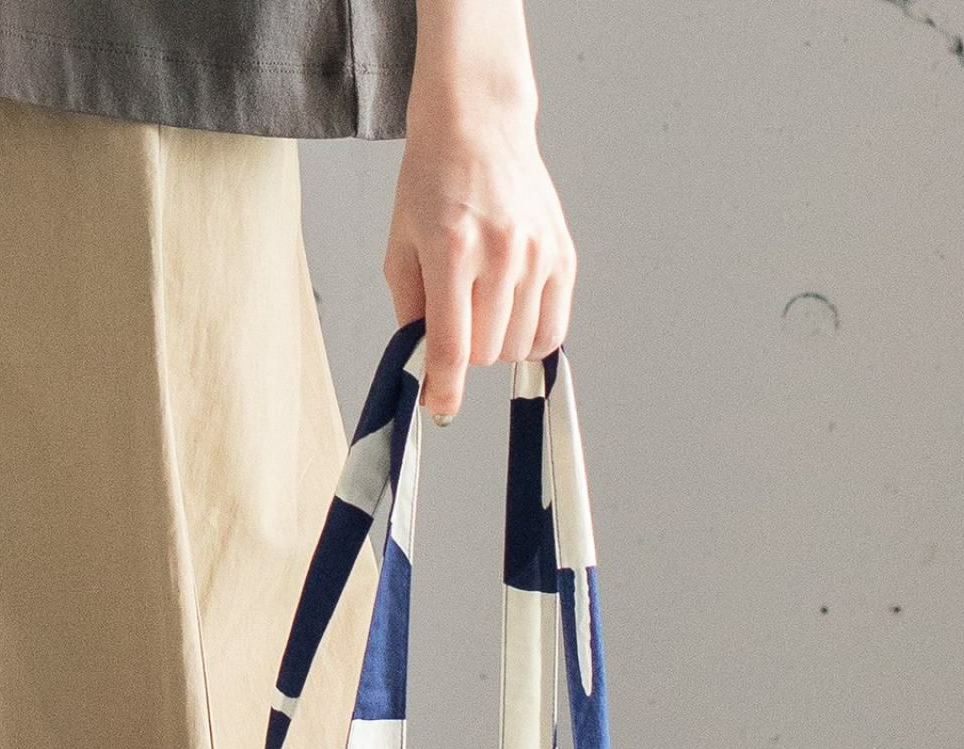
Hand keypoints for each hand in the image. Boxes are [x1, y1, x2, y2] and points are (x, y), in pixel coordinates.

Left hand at [383, 0, 576, 421]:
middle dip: (465, 352)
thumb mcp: (401, 243)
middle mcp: (501, 253)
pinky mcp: (562, 257)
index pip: (452, 345)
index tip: (441, 407)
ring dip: (496, 346)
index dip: (444, 388)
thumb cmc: (433, 180)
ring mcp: (537, 255)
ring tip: (482, 309)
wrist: (479, 125)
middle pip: (486, 353)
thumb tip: (424, 369)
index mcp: (453, 249)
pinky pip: (553, 330)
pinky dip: (531, 339)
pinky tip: (512, 316)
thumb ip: (410, 309)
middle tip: (456, 320)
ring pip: (518, 347)